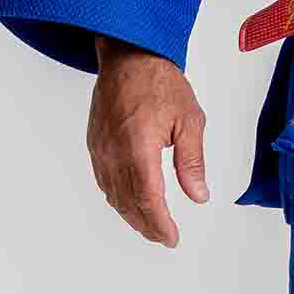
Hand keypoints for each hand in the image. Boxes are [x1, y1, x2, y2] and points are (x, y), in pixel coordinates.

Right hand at [88, 38, 209, 246]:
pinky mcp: (95, 144)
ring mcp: (101, 149)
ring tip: (151, 226)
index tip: (172, 237)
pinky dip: (117, 198)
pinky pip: (104, 180)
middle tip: (165, 237)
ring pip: (113, 195)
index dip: (159, 223)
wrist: (129, 56)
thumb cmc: (159, 82)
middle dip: (147, 225)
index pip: (147, 198)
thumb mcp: (189, 120)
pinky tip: (130, 202)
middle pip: (128, 202)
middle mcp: (114, 152)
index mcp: (138, 146)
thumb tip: (198, 195)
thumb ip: (192, 162)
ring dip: (131, 215)